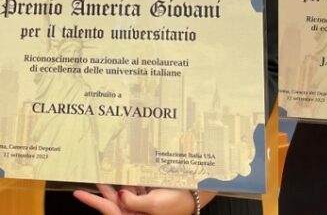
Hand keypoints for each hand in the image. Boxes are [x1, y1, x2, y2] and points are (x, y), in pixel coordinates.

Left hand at [74, 184, 213, 214]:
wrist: (195, 198)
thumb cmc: (176, 204)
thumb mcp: (152, 204)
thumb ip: (132, 200)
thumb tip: (119, 195)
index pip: (107, 209)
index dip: (92, 200)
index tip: (78, 192)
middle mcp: (134, 213)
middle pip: (113, 200)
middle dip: (103, 187)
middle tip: (92, 175)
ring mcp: (141, 206)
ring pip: (123, 192)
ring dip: (116, 181)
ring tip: (106, 168)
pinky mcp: (148, 198)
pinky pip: (135, 188)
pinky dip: (130, 179)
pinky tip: (125, 170)